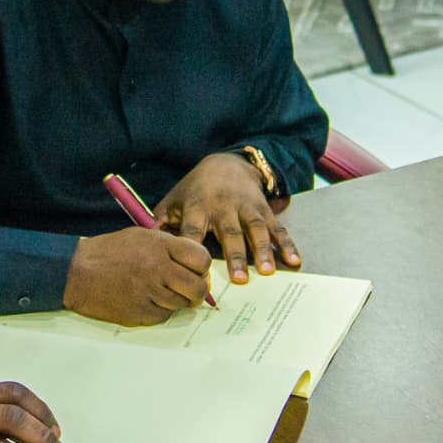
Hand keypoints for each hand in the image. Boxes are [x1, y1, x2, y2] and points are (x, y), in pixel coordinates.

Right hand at [64, 228, 213, 325]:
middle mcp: (158, 269)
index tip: (197, 270)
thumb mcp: (141, 236)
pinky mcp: (140, 313)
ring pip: (182, 304)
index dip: (202, 266)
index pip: (202, 259)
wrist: (76, 273)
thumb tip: (198, 265)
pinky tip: (146, 299)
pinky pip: (164, 315)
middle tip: (189, 289)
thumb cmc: (109, 252)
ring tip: (161, 291)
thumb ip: (170, 247)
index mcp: (160, 246)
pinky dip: (160, 310)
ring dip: (177, 300)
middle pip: (197, 287)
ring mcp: (149, 293)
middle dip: (197, 290)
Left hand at [156, 153, 300, 284]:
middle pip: (230, 233)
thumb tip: (147, 244)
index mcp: (198, 206)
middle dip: (236, 255)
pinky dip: (287, 244)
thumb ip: (161, 222)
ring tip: (268, 271)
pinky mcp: (264, 209)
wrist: (226, 163)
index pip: (194, 229)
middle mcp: (223, 207)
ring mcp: (246, 207)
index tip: (194, 271)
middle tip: (240, 279)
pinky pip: (277, 228)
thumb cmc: (195, 189)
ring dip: (264, 250)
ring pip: (256, 229)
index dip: (194, 248)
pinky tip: (295, 262)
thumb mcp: (174, 200)